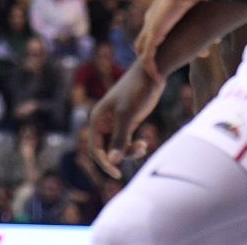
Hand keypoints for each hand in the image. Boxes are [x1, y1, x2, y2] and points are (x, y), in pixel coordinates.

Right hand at [88, 64, 163, 178]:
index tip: (117, 174)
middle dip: (121, 155)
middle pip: (106, 150)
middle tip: (139, 150)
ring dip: (129, 151)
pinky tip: (144, 144)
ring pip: (117, 147)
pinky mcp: (127, 122)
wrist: (151, 73)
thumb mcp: (127, 116)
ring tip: (144, 146)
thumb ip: (119, 139)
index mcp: (97, 119)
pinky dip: (134, 146)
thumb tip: (112, 161)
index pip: (95, 149)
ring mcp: (116, 123)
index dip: (104, 163)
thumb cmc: (136, 91)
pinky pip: (126, 142)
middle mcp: (104, 122)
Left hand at [133, 0, 208, 77]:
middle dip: (155, 58)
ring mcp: (150, 27)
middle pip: (145, 44)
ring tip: (161, 79)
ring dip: (151, 67)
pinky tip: (159, 79)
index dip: (163, 46)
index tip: (175, 57)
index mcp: (159, 12)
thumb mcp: (199, 10)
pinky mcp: (153, 34)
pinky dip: (151, 69)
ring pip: (143, 52)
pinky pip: (148, 57)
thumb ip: (204, 20)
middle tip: (167, 70)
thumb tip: (217, 31)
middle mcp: (151, 20)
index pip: (155, 33)